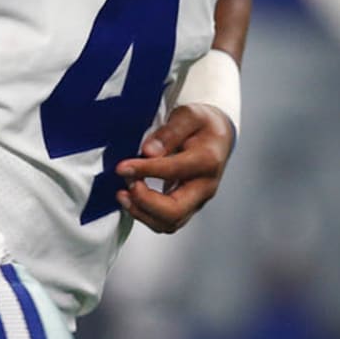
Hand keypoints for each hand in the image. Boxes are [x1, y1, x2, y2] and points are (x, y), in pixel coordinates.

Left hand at [114, 103, 234, 232]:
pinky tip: (131, 199)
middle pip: (175, 211)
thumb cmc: (202, 124)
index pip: (173, 171)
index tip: (121, 167)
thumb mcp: (188, 116)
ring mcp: (197, 200)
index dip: (144, 170)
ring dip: (142, 213)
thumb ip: (169, 133)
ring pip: (170, 223)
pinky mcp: (188, 206)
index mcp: (207, 160)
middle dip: (144, 202)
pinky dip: (145, 215)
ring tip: (123, 194)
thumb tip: (148, 151)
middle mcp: (205, 186)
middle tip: (125, 185)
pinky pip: (166, 221)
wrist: (218, 135)